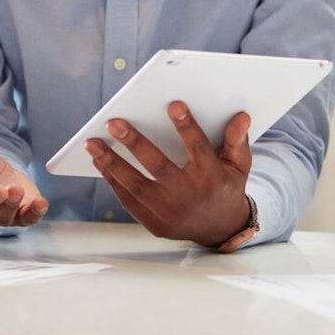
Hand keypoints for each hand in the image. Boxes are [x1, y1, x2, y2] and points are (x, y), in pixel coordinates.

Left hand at [86, 101, 252, 247]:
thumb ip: (237, 140)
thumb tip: (241, 117)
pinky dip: (113, 181)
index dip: (187, 126)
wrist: (220, 230)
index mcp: (211, 178)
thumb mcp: (239, 165)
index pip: (198, 148)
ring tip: (92, 144)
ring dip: (111, 162)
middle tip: (114, 122)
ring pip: (135, 184)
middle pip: (157, 166)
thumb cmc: (226, 186)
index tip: (173, 104)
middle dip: (134, 143)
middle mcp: (189, 196)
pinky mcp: (155, 224)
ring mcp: (170, 213)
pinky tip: (101, 162)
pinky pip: (129, 200)